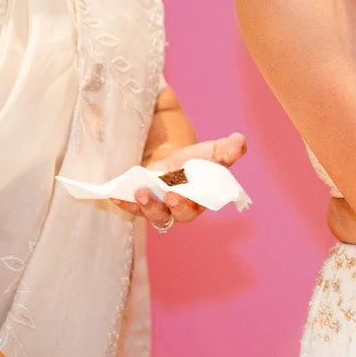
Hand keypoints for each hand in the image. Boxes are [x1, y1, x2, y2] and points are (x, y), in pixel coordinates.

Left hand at [115, 132, 246, 231]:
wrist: (177, 162)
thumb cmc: (199, 161)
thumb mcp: (214, 152)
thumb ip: (228, 149)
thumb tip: (240, 140)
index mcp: (202, 200)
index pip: (198, 206)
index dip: (188, 203)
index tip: (180, 193)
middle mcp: (182, 209)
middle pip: (176, 215)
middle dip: (170, 207)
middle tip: (167, 195)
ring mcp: (162, 208)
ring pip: (155, 215)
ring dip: (146, 207)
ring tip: (139, 192)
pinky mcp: (143, 204)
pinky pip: (133, 210)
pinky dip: (124, 203)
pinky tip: (116, 195)